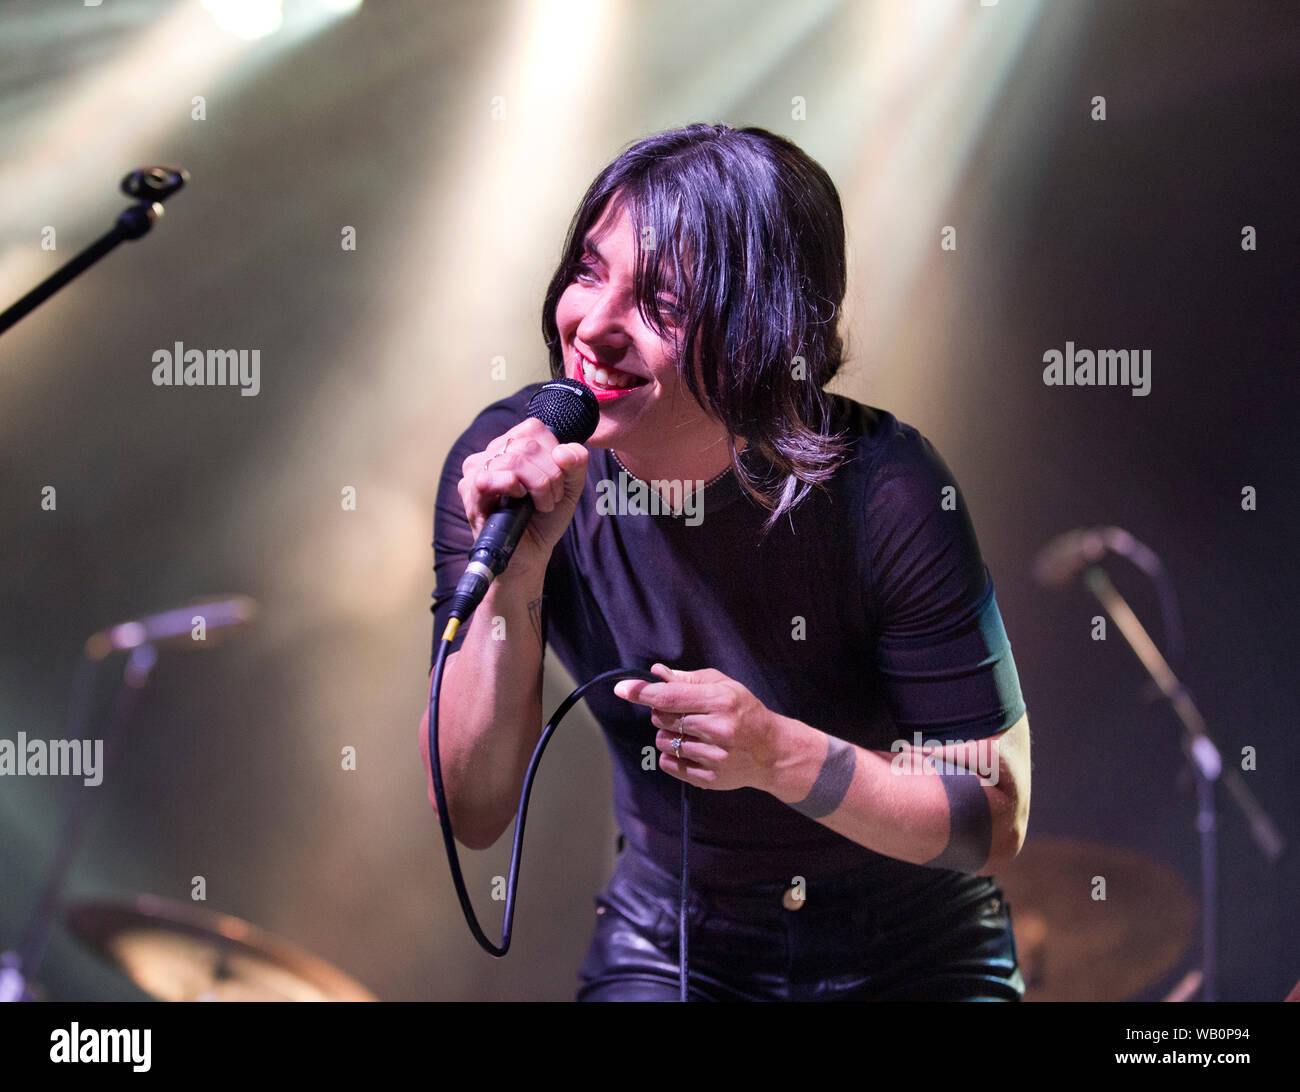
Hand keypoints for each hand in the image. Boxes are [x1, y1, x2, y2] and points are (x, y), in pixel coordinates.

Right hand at [457, 416, 588, 578]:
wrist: (531, 554)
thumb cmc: (544, 519)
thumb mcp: (569, 487)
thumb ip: (576, 463)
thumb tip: (564, 451)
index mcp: (513, 445)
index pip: (535, 428)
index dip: (554, 455)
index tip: (557, 482)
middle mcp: (491, 452)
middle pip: (528, 445)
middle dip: (550, 476)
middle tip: (550, 500)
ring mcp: (476, 470)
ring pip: (513, 460)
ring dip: (538, 487)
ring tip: (539, 505)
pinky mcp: (469, 491)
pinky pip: (490, 477)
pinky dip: (513, 489)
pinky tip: (517, 503)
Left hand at [612, 663, 784, 791]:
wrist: (773, 751)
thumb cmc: (746, 712)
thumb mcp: (725, 686)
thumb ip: (689, 679)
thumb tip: (657, 673)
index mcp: (721, 701)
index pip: (671, 697)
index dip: (643, 692)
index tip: (622, 689)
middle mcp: (718, 730)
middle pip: (663, 718)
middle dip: (661, 712)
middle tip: (681, 712)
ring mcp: (714, 757)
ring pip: (663, 742)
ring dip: (667, 734)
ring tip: (688, 732)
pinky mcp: (709, 779)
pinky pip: (669, 765)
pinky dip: (671, 755)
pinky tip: (689, 749)